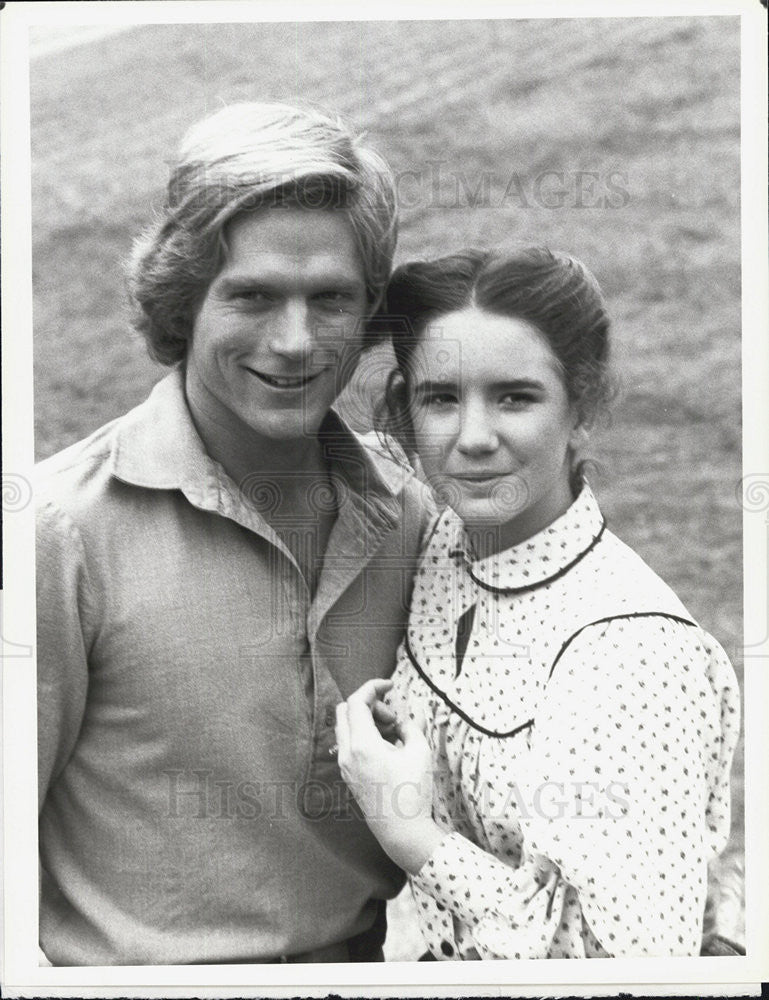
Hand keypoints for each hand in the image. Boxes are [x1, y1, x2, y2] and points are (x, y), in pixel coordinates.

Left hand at [336, 679, 443, 873]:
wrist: (402, 833)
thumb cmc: (413, 793)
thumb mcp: (419, 752)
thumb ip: (410, 726)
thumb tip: (402, 721)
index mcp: (362, 745)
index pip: (357, 701)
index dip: (373, 687)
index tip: (390, 685)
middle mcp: (347, 753)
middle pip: (345, 710)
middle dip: (368, 704)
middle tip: (392, 717)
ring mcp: (345, 766)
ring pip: (346, 727)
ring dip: (366, 720)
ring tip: (394, 733)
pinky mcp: (348, 775)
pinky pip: (349, 743)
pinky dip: (364, 735)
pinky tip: (387, 746)